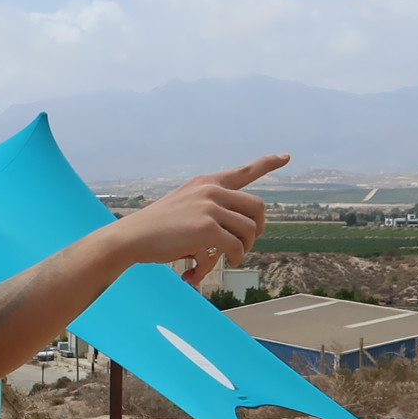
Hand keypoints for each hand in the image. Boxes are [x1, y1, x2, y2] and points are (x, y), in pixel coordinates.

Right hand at [114, 156, 286, 284]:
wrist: (132, 236)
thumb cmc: (156, 228)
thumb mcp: (184, 207)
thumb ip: (210, 210)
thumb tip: (235, 234)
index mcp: (206, 183)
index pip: (244, 171)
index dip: (268, 163)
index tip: (286, 156)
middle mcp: (211, 190)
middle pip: (257, 207)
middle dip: (258, 229)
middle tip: (247, 243)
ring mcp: (209, 207)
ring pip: (248, 230)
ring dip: (244, 248)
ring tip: (231, 257)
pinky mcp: (207, 228)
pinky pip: (235, 246)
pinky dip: (233, 257)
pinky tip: (221, 262)